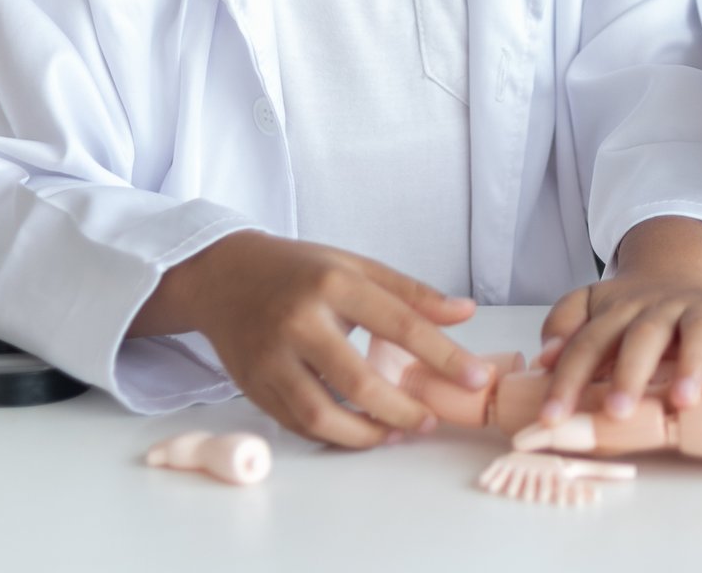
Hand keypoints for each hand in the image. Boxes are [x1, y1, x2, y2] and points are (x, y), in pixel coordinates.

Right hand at [131, 231, 492, 448]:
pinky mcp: (253, 384)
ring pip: (321, 415)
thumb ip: (411, 294)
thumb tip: (465, 313)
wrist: (223, 275)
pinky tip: (358, 430)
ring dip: (364, 433)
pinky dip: (332, 434)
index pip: (401, 325)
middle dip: (402, 410)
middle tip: (429, 420)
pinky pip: (297, 423)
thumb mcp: (356, 267)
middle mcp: (299, 321)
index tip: (477, 379)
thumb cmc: (298, 270)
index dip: (444, 356)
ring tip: (394, 431)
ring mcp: (271, 357)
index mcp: (334, 284)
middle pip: (358, 381)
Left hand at [534, 217, 701, 424]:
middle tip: (616, 411)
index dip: (568, 379)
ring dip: (690, 363)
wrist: (679, 269)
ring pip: (695, 330)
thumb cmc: (633, 309)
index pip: (588, 342)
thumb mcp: (592, 306)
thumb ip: (565, 326)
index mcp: (618, 309)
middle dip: (629, 373)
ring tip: (684, 401)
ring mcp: (698, 308)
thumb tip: (544, 357)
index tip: (551, 417)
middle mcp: (658, 307)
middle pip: (642, 335)